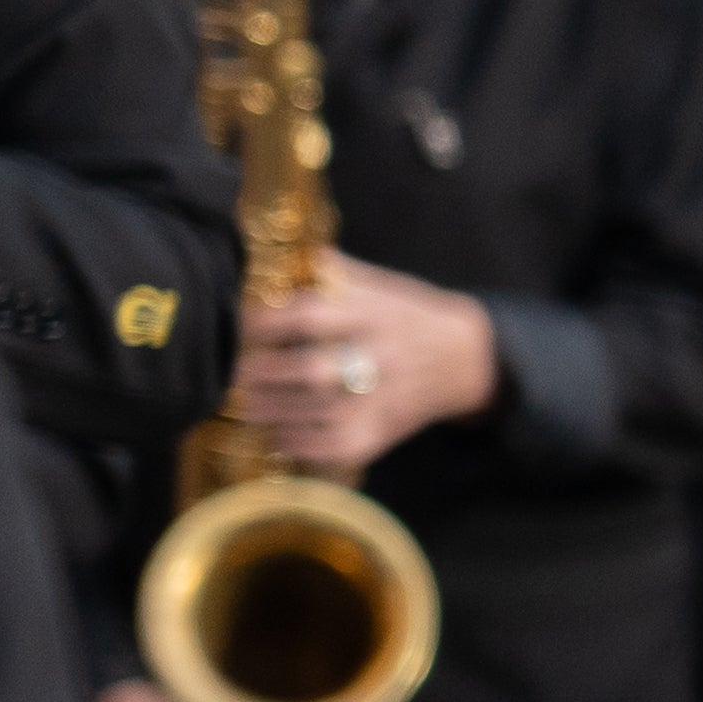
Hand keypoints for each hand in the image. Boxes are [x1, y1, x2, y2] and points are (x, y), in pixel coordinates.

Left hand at [229, 252, 498, 469]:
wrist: (468, 358)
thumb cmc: (411, 316)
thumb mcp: (383, 285)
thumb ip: (336, 273)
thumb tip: (283, 255)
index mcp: (377, 313)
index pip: (314, 316)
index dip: (269, 322)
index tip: (241, 325)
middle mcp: (382, 356)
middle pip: (314, 371)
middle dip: (265, 373)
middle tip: (234, 372)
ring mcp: (387, 398)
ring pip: (323, 412)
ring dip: (275, 411)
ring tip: (245, 404)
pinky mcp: (389, 429)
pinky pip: (343, 446)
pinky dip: (306, 446)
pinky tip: (281, 438)